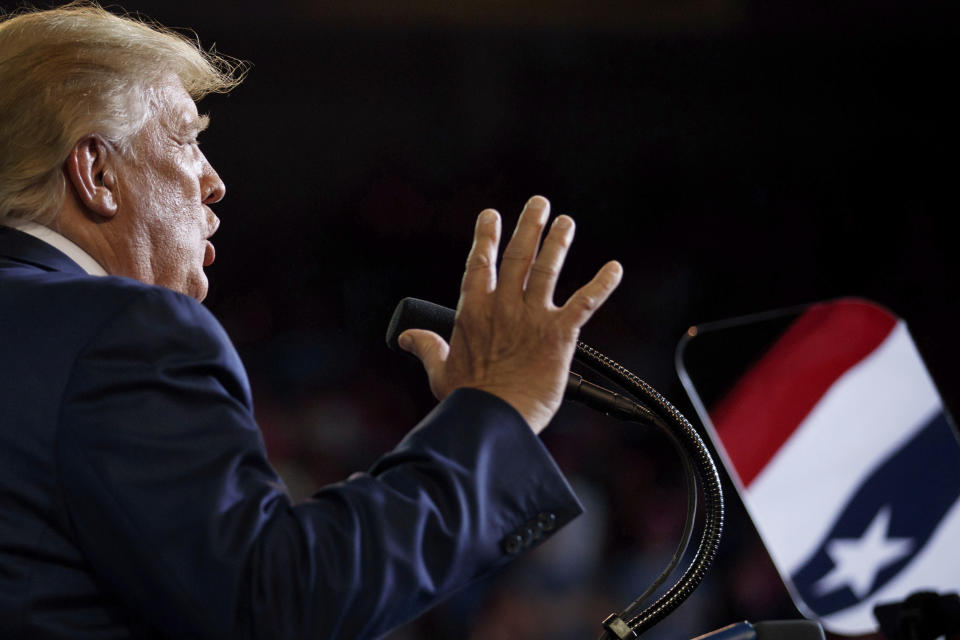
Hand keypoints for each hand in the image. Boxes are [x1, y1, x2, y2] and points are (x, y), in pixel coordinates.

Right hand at [398, 195, 622, 433]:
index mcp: (473, 312)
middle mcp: (503, 307)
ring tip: (566, 221)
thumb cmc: (466, 401)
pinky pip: (585, 303)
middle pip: (517, 256)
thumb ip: (426, 347)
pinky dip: (602, 284)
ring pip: (547, 270)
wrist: (493, 419)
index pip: (480, 264)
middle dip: (528, 226)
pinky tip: (614, 269)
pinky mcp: (559, 335)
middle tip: (538, 204)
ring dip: (558, 242)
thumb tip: (406, 336)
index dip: (486, 237)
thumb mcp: (438, 371)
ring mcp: (532, 318)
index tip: (490, 216)